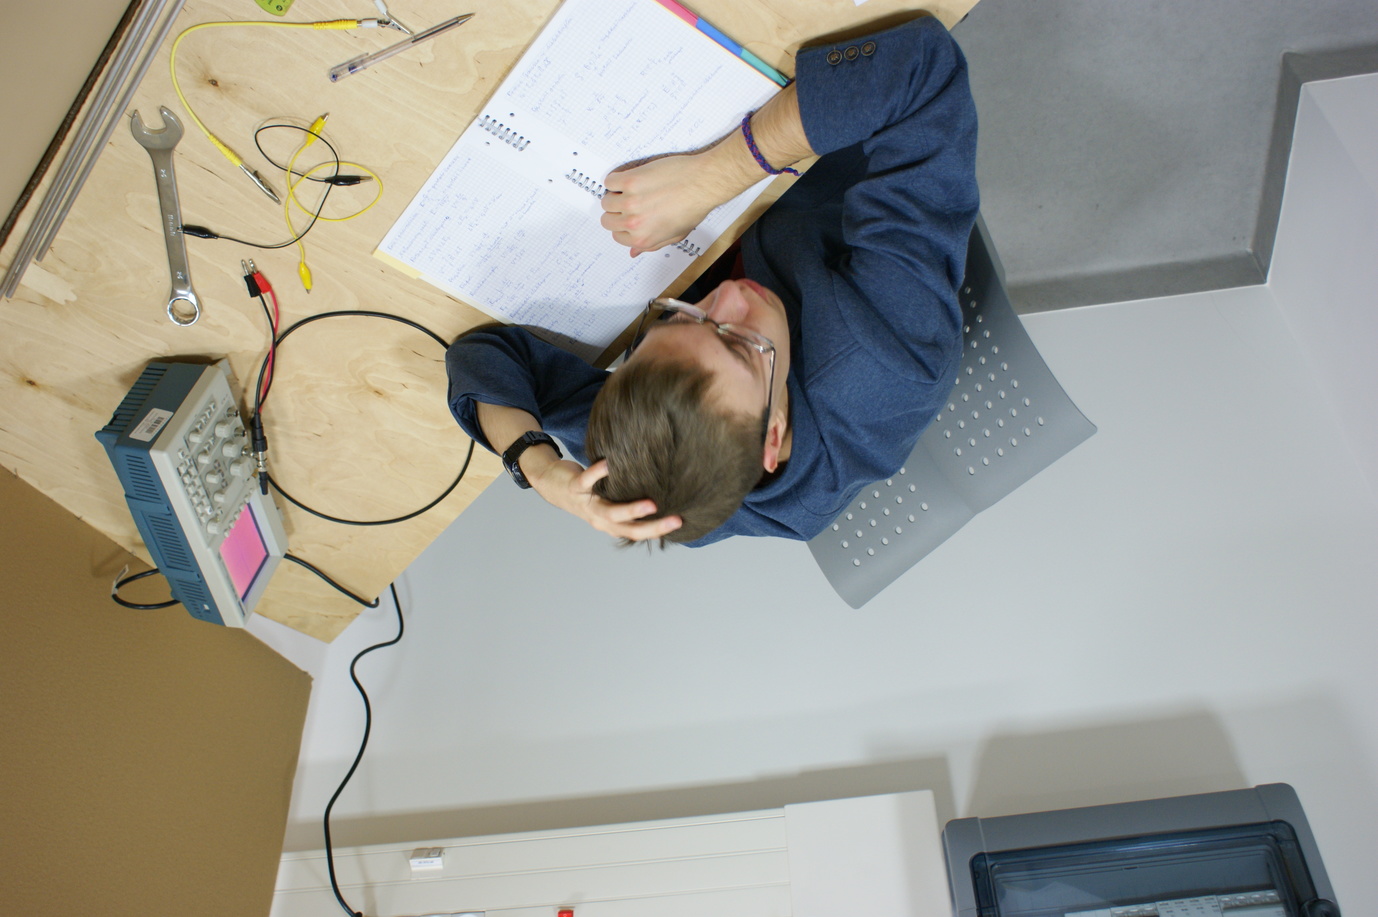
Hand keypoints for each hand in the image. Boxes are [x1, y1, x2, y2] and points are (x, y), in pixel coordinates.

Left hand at [530, 457, 682, 541]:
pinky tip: (610, 464)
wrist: (550, 484)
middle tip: (675, 521)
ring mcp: (587, 504)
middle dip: (653, 526)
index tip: (681, 523)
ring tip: (651, 504)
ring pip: (610, 511)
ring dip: (631, 509)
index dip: (657, 531)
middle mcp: (599, 518)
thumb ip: (627, 499)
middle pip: (628, 528)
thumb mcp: (607, 501)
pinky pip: (588, 480)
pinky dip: (599, 473)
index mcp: (609, 524)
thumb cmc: (587, 491)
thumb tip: (657, 490)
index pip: (637, 533)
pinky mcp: (575, 487)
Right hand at [601, 145, 754, 255]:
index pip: (617, 236)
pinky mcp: (630, 180)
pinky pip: (610, 181)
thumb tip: (634, 252)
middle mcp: (634, 222)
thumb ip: (652, 245)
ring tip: (630, 191)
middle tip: (628, 204)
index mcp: (643, 238)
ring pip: (606, 201)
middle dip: (616, 212)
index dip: (623, 226)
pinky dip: (616, 180)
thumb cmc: (694, 207)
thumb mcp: (675, 235)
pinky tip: (630, 179)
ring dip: (615, 195)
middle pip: (607, 220)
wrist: (702, 183)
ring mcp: (630, 201)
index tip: (628, 217)